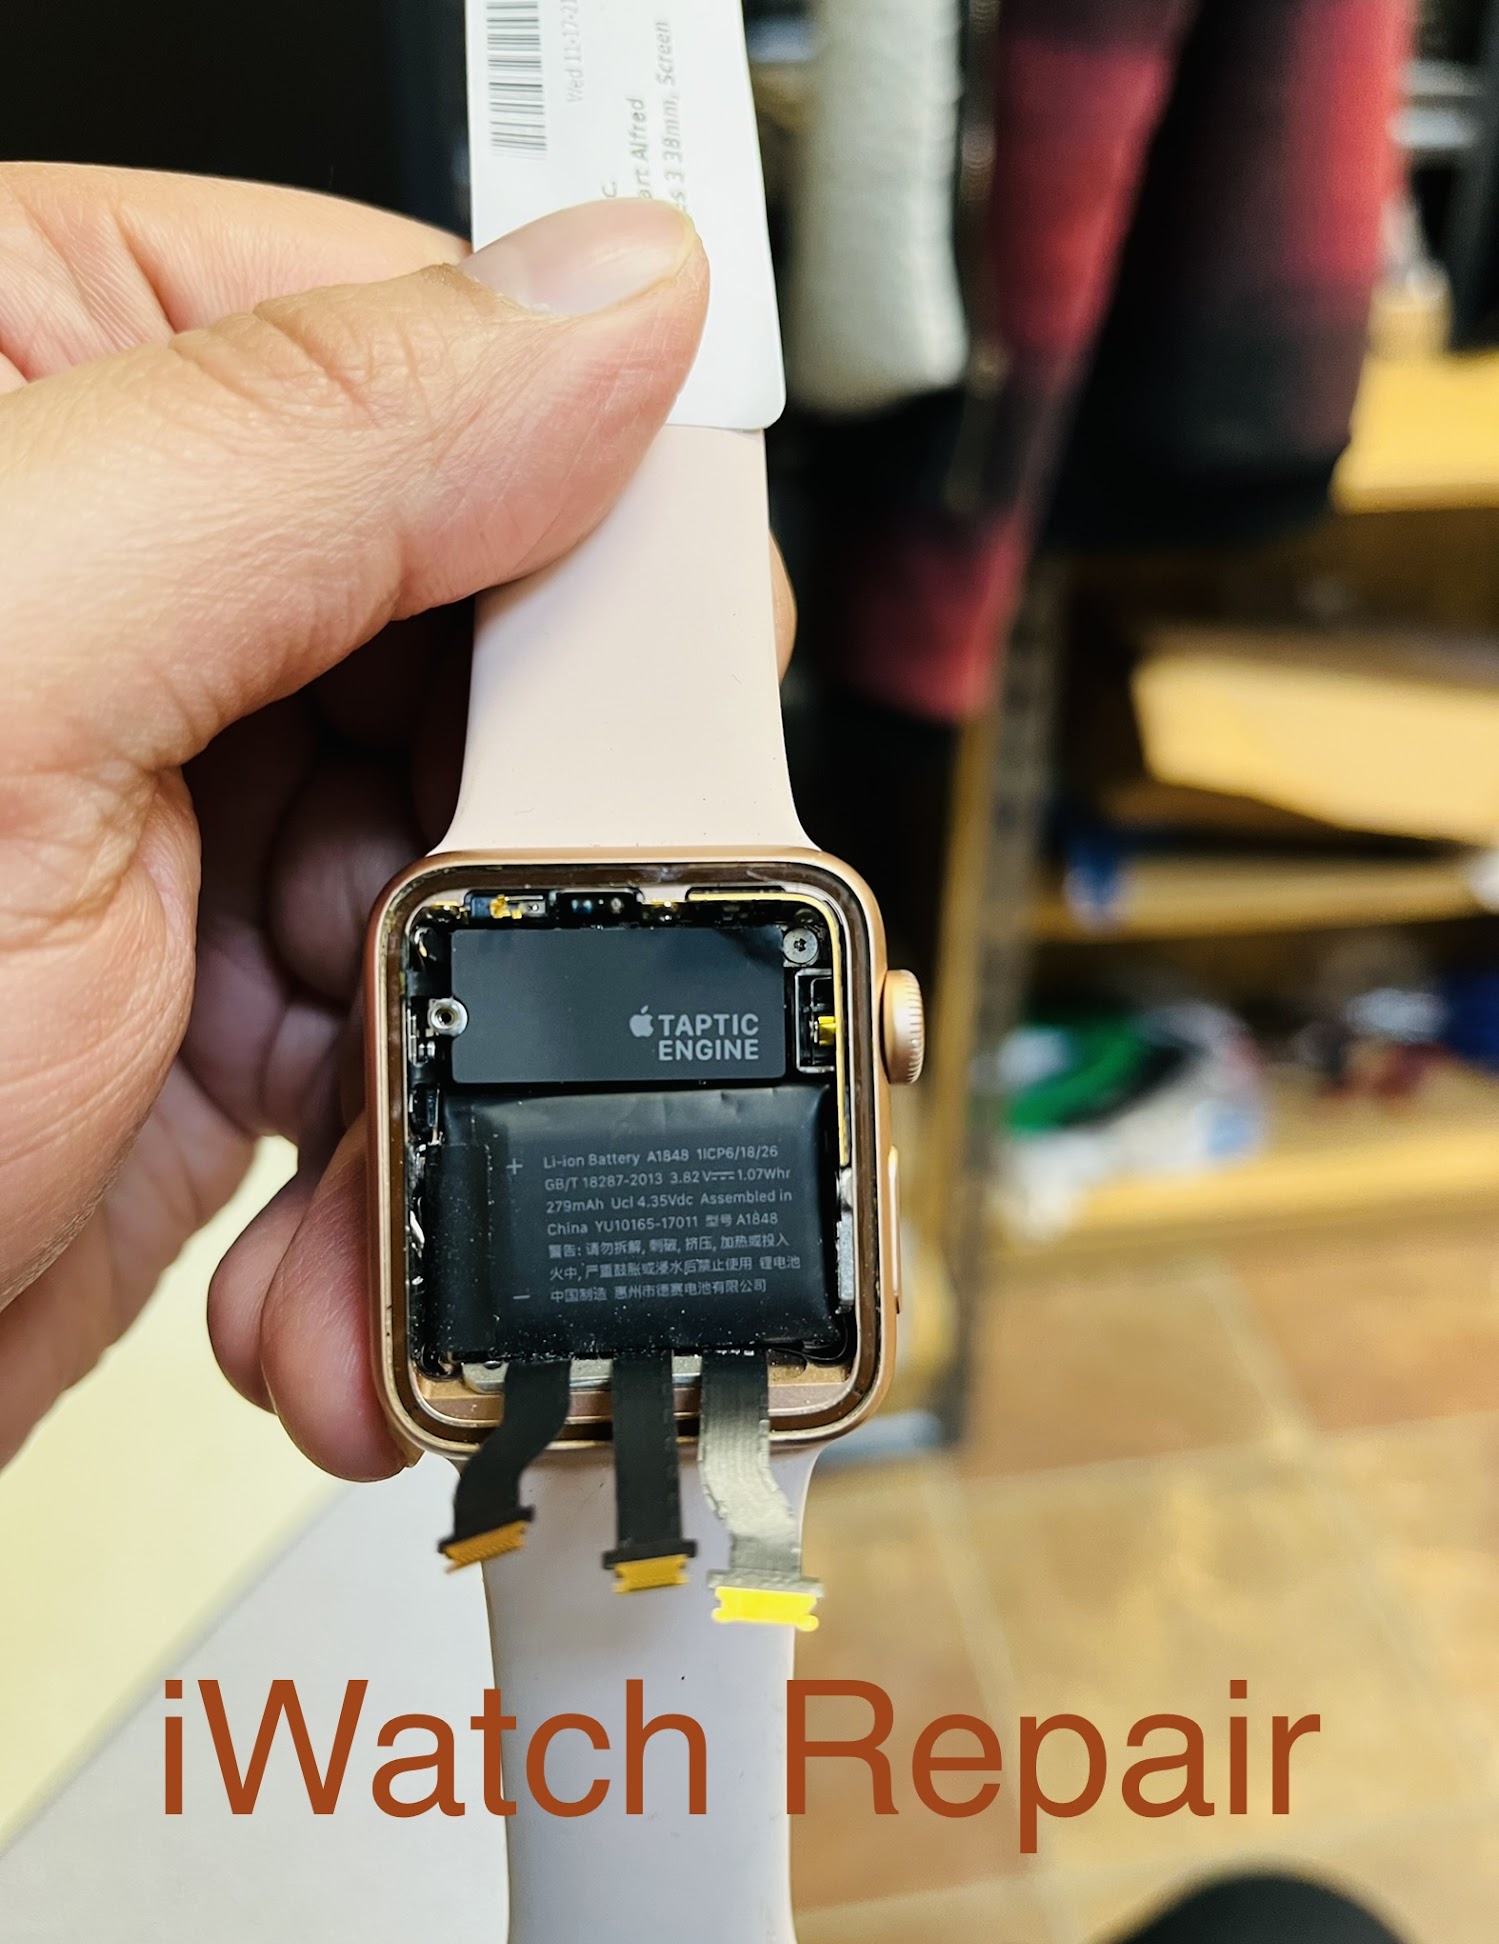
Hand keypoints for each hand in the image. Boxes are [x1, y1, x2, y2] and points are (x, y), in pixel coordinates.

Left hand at [0, 163, 779, 1476]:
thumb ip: (309, 449)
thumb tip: (619, 306)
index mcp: (43, 382)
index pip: (439, 359)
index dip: (588, 527)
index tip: (647, 699)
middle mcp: (125, 585)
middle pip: (493, 642)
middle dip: (521, 844)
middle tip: (477, 954)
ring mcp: (172, 802)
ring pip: (479, 867)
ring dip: (470, 1054)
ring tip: (364, 1164)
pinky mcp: (205, 998)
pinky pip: (413, 1035)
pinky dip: (405, 1167)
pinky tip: (327, 1241)